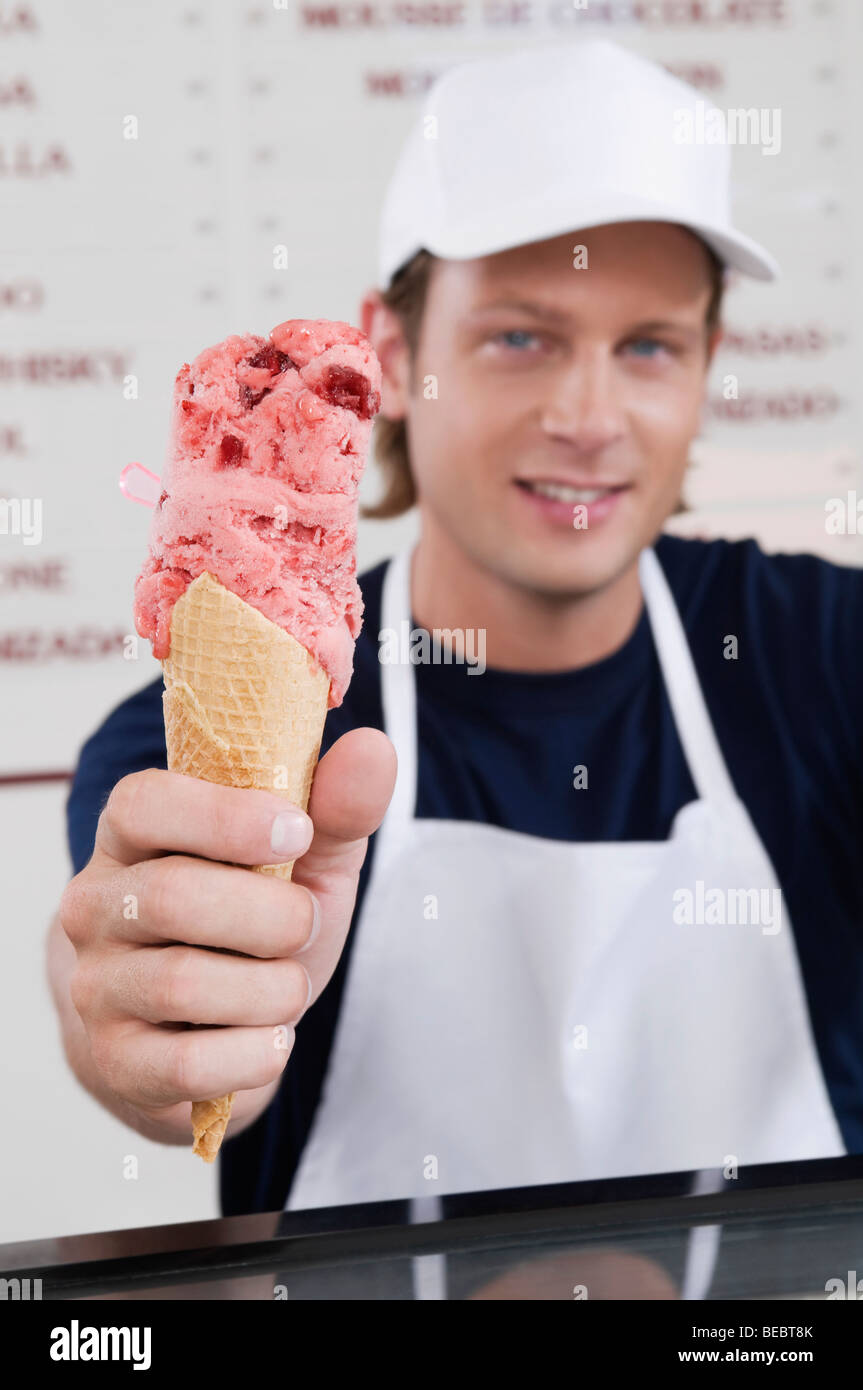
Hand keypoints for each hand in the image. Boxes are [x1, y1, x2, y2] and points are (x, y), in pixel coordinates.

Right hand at [58, 728, 395, 1142]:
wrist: (207, 1029)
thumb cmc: (253, 924)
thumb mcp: (301, 861)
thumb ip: (334, 808)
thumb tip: (373, 748)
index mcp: (132, 834)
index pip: (144, 804)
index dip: (225, 816)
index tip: (297, 831)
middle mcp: (95, 904)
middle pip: (173, 896)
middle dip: (272, 917)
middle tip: (304, 925)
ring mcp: (96, 985)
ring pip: (185, 984)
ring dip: (273, 989)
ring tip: (289, 985)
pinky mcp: (114, 1059)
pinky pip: (189, 1064)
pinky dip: (256, 1053)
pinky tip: (271, 1038)